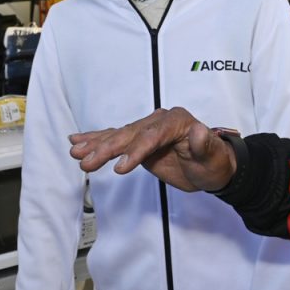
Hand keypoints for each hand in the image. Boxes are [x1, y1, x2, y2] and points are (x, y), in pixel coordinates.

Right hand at [68, 107, 236, 192]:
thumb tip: (198, 131)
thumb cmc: (214, 163)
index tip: (120, 168)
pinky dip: (97, 140)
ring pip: (118, 135)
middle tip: (86, 162)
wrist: (212, 167)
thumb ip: (205, 145)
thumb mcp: (214, 158)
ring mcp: (147, 130)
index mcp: (176, 121)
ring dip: (95, 144)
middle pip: (129, 134)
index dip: (135, 151)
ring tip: (75, 151)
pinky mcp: (139, 141)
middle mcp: (159, 121)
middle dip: (107, 149)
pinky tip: (78, 141)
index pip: (152, 135)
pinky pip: (115, 138)